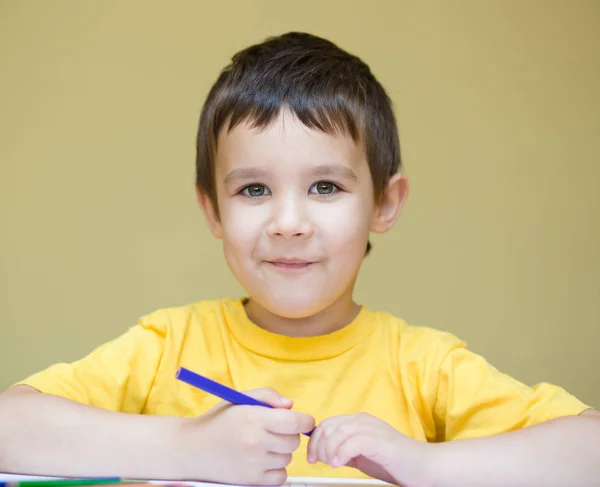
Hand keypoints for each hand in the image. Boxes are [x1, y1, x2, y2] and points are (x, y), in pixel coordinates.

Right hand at [180, 388, 314, 484]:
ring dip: (281, 451)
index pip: (295, 422)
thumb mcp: (240, 399)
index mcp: (254, 418)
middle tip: (273, 430)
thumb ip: (268, 396)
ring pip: (288, 458)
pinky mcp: (252, 481)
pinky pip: (281, 476)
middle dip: (289, 434)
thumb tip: (291, 406)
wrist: (192, 449)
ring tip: (261, 445)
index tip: (303, 421)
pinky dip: (276, 469)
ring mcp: (255, 463)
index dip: (306, 421)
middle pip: (294, 441)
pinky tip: (261, 460)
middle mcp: (256, 442)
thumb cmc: (218, 421)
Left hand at [307, 413, 432, 486]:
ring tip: (332, 464)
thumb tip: (322, 451)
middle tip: (320, 462)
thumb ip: (345, 450)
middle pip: (330, 426)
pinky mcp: (380, 441)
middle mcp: (364, 421)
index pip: (328, 423)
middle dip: (319, 446)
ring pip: (338, 432)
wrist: (425, 467)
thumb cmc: (396, 463)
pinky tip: (340, 464)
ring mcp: (373, 429)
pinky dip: (341, 453)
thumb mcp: (363, 455)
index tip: (312, 457)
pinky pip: (353, 441)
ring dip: (329, 450)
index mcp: (359, 421)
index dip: (315, 440)